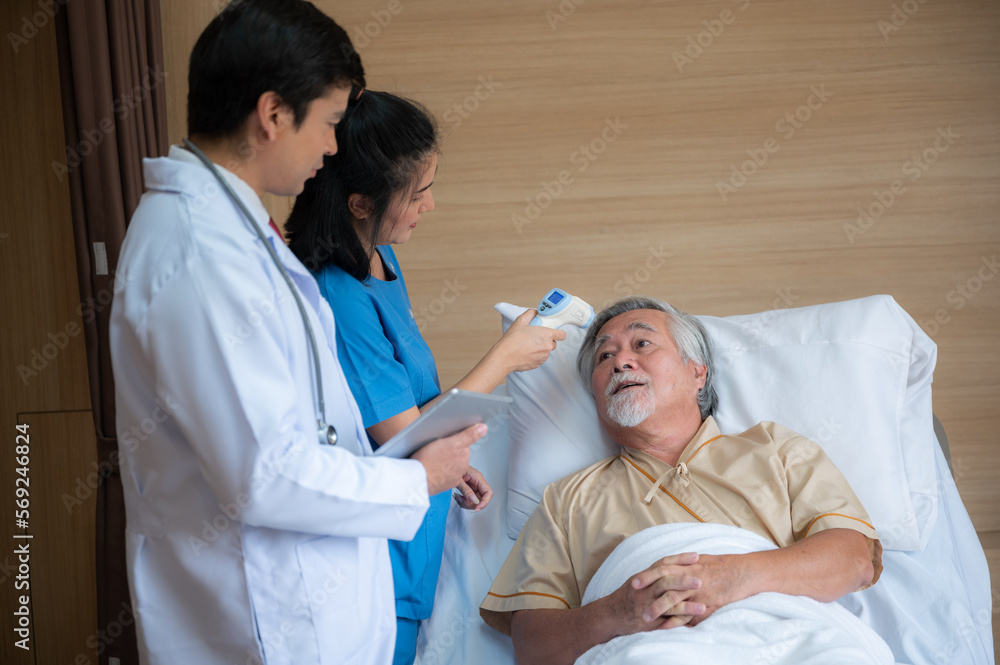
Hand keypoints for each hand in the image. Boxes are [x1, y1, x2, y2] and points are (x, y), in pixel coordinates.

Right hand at [411, 424, 485, 494]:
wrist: (415, 480)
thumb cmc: (429, 461)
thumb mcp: (451, 442)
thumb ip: (468, 435)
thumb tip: (483, 428)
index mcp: (464, 456)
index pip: (462, 443)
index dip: (452, 439)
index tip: (445, 440)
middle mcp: (461, 468)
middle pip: (457, 453)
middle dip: (448, 450)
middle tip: (437, 449)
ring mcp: (452, 477)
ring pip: (449, 464)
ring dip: (443, 460)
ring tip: (432, 458)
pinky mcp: (443, 484)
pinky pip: (442, 473)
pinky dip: (437, 470)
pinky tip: (430, 467)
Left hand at [453, 465, 492, 510]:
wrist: (447, 466)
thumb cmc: (452, 467)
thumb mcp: (458, 479)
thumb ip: (466, 490)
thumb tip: (474, 500)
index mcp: (478, 478)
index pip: (488, 492)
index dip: (484, 502)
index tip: (476, 508)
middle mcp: (478, 483)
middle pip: (481, 499)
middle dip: (472, 504)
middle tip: (462, 502)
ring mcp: (474, 487)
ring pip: (475, 501)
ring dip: (466, 503)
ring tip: (457, 497)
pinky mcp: (470, 490)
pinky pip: (470, 500)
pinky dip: (463, 501)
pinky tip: (457, 497)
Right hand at [494, 309, 566, 372]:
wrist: (505, 356)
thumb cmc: (512, 340)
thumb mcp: (520, 321)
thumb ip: (531, 313)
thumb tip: (535, 312)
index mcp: (546, 335)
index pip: (562, 334)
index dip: (558, 332)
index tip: (552, 330)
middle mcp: (547, 346)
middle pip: (553, 342)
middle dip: (546, 339)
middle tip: (535, 337)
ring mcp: (543, 357)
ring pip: (546, 351)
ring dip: (541, 348)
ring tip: (528, 344)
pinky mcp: (538, 364)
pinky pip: (540, 358)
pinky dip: (536, 355)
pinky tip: (526, 351)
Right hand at [600, 552, 704, 635]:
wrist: (610, 615)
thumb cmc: (627, 597)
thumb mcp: (638, 581)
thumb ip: (654, 575)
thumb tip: (674, 567)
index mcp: (644, 576)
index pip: (663, 564)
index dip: (680, 559)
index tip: (696, 556)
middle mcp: (645, 588)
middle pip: (665, 579)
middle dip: (684, 577)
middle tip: (701, 575)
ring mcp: (646, 603)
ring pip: (667, 598)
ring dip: (686, 599)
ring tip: (703, 600)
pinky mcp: (649, 618)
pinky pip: (667, 616)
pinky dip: (682, 615)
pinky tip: (695, 615)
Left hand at [632, 553, 746, 625]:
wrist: (742, 573)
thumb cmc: (721, 566)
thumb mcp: (700, 560)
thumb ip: (683, 564)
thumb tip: (668, 565)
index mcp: (688, 566)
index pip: (663, 568)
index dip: (648, 575)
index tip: (634, 582)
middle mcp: (690, 578)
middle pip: (665, 584)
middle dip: (649, 591)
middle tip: (634, 598)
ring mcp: (698, 593)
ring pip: (675, 601)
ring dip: (659, 609)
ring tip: (646, 618)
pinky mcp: (706, 605)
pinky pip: (689, 615)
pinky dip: (676, 621)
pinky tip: (665, 628)